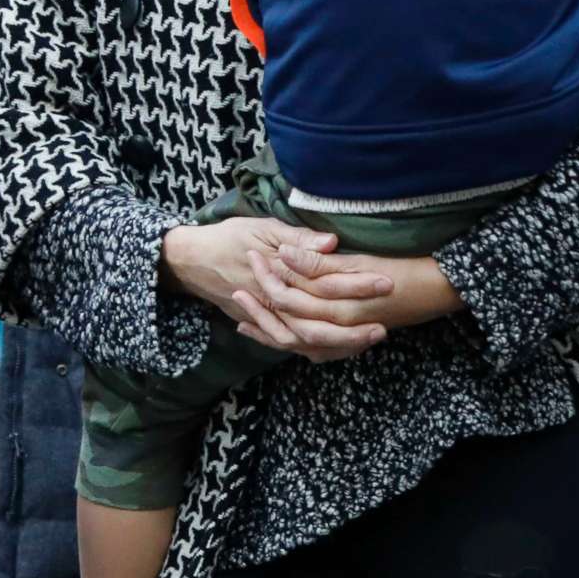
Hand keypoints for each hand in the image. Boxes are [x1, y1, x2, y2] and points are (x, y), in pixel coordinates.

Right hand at [164, 217, 393, 363]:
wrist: (191, 261)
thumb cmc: (227, 238)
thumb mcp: (261, 227)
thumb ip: (297, 238)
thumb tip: (332, 242)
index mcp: (279, 278)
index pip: (326, 285)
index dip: (357, 286)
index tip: (386, 283)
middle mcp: (275, 305)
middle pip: (320, 325)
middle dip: (354, 329)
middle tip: (385, 327)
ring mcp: (269, 319)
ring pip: (307, 343)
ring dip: (339, 345)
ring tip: (367, 340)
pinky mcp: (265, 324)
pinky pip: (293, 345)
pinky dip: (315, 350)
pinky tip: (338, 349)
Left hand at [241, 246, 457, 336]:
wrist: (442, 290)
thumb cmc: (405, 271)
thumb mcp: (360, 263)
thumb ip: (321, 263)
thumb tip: (285, 255)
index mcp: (338, 307)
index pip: (291, 296)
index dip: (270, 276)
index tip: (254, 256)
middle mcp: (338, 329)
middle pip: (288, 322)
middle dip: (261, 306)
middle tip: (241, 287)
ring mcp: (344, 339)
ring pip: (296, 342)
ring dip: (269, 330)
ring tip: (242, 319)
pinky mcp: (349, 342)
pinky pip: (313, 351)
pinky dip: (290, 343)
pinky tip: (278, 337)